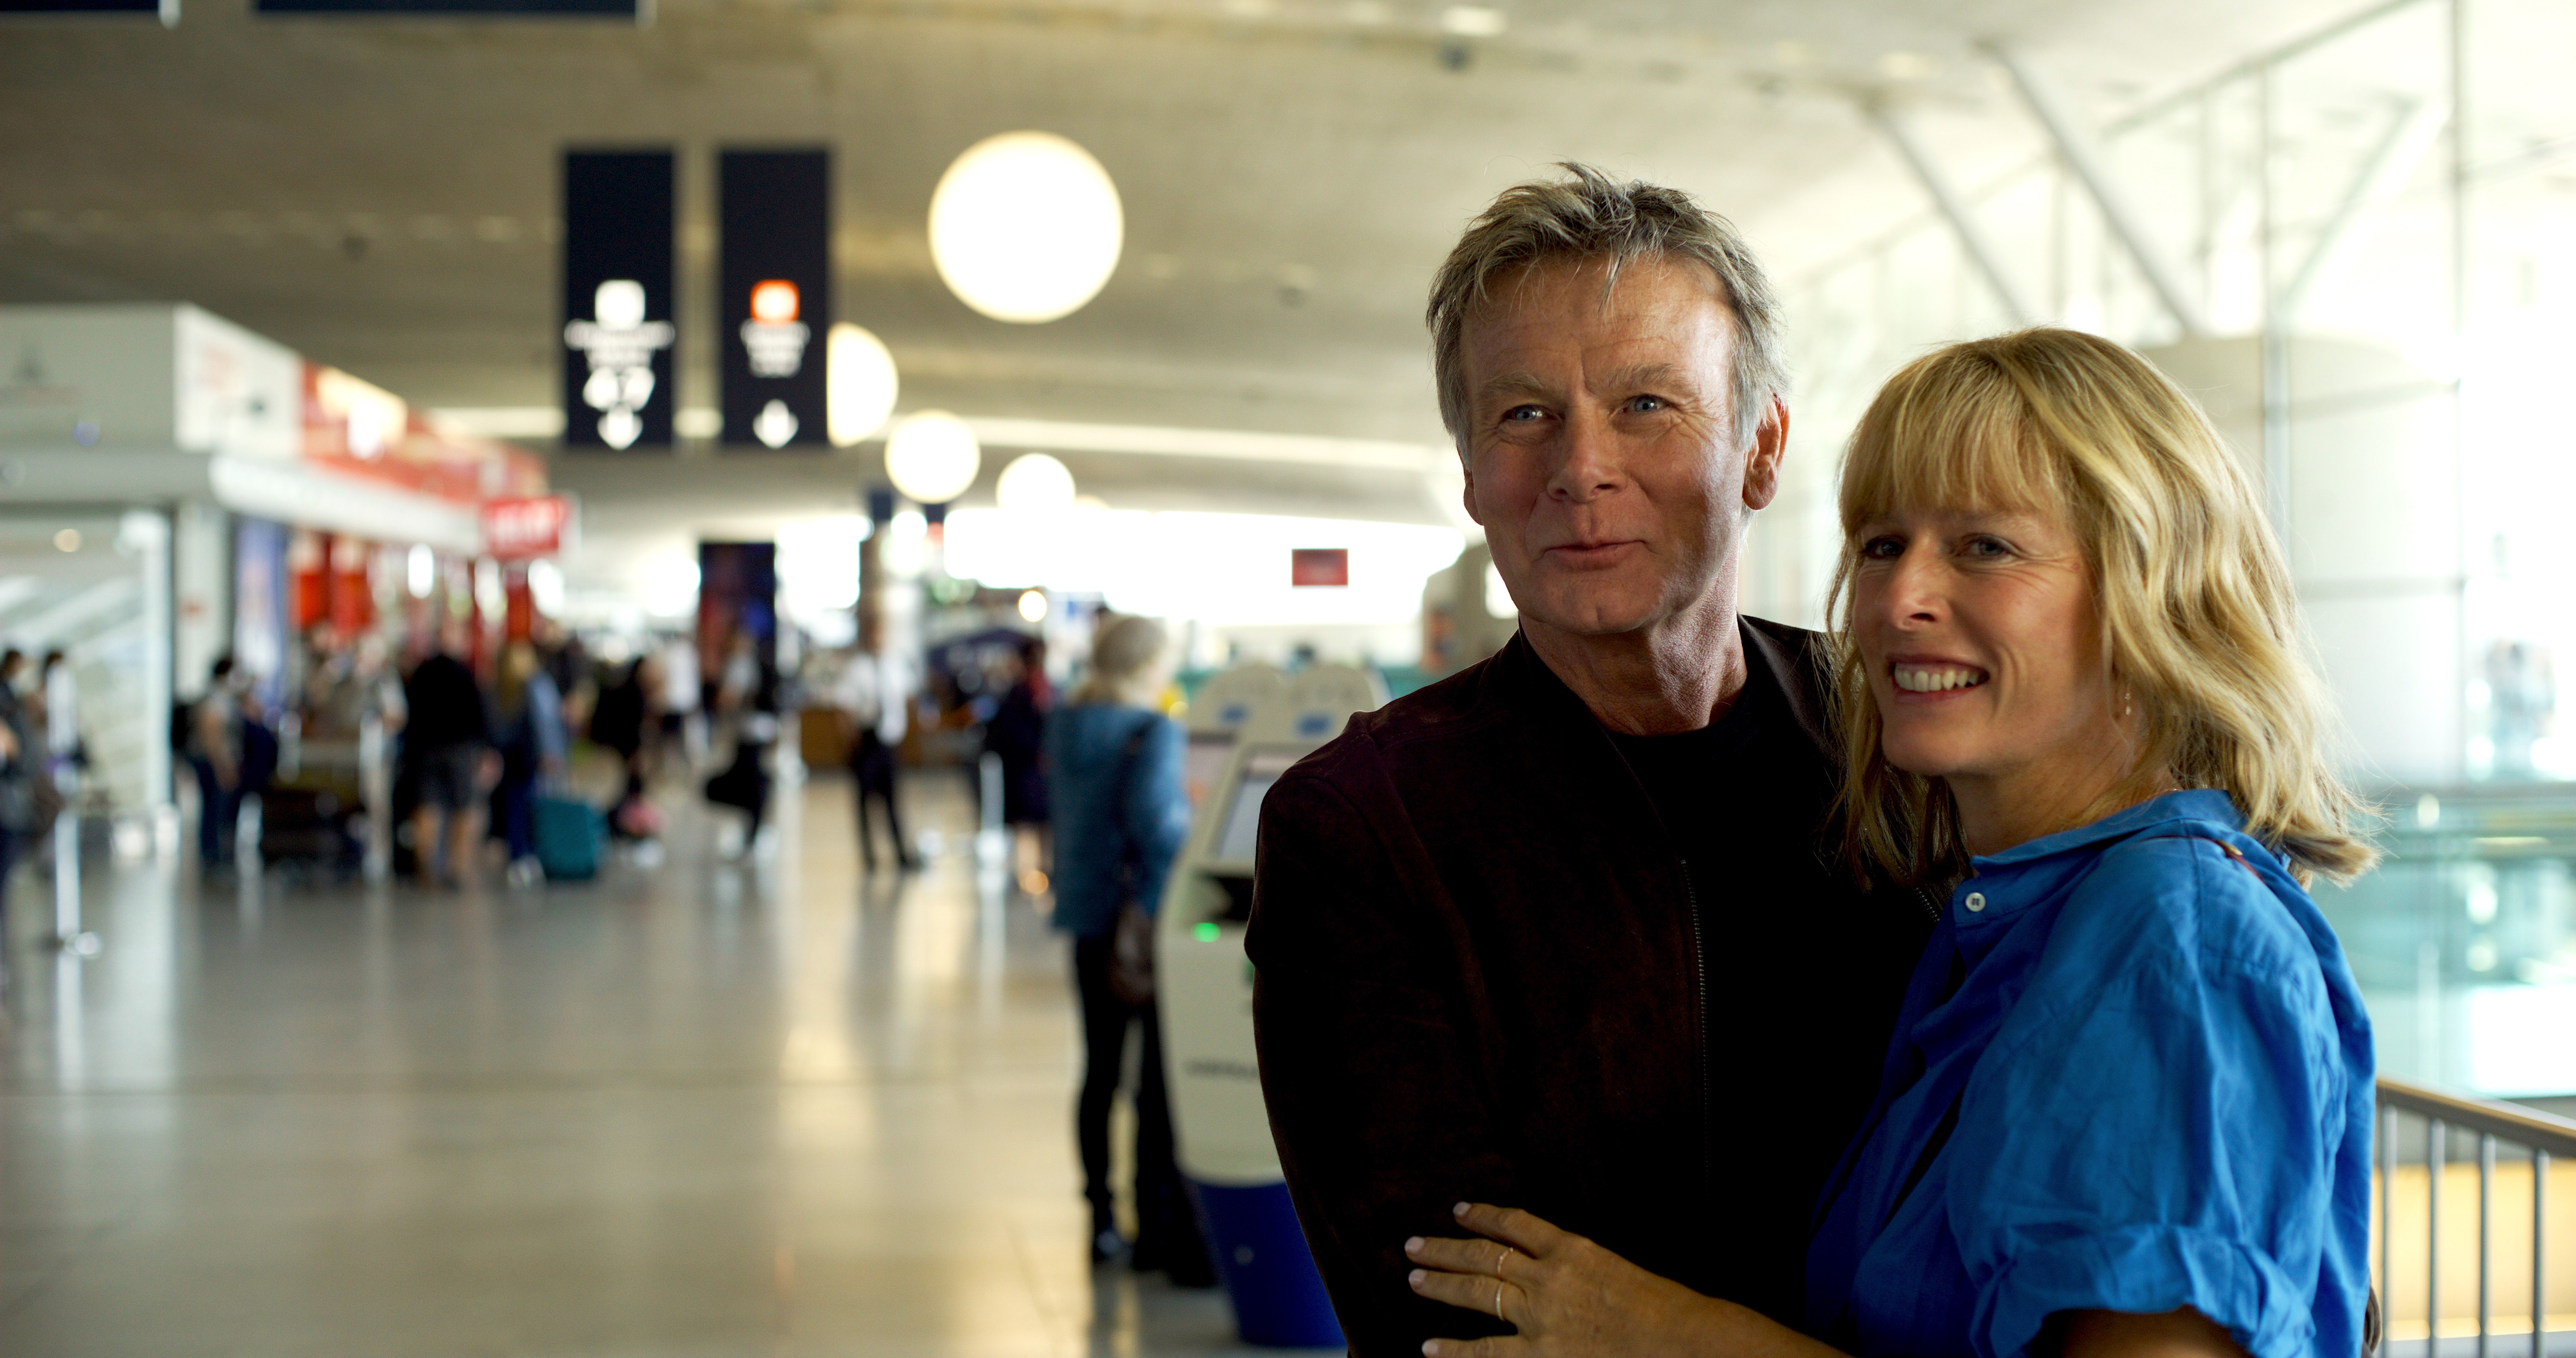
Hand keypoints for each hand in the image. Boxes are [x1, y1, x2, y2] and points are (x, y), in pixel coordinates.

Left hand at [1406, 1202, 1808, 1357]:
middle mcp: (1548, 1278)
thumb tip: (1551, 1267)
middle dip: (1445, 1249)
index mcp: (1573, 1249)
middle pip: (1483, 1256)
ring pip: (1476, 1293)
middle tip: (1413, 1245)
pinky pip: (1485, 1351)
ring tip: (1412, 1277)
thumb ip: (1581, 1267)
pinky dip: (1453, 1350)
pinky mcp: (1540, 1355)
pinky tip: (1427, 1349)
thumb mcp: (1619, 1270)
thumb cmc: (1665, 1309)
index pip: (1515, 1224)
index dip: (1483, 1215)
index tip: (1460, 1210)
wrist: (1684, 1341)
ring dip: (1440, 1285)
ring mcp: (1540, 1318)